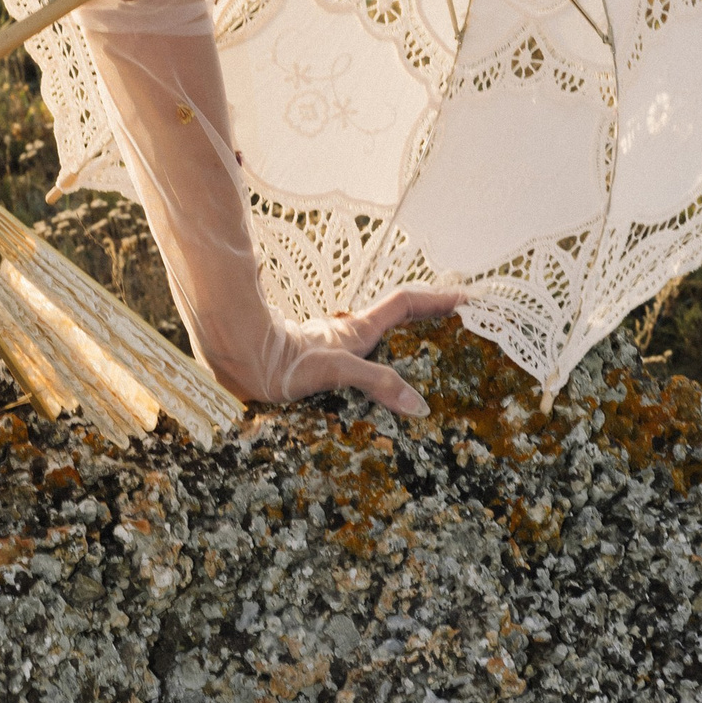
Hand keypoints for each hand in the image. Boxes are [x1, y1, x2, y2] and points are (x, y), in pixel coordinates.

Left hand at [224, 287, 467, 418]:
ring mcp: (331, 351)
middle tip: (458, 326)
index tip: (467, 297)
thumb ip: (377, 383)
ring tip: (431, 359)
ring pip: (376, 341)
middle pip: (395, 319)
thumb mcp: (335, 370)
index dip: (436, 298)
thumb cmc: (280, 363)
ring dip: (402, 342)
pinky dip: (376, 370)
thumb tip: (419, 406)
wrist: (234, 363)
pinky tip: (379, 391)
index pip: (404, 305)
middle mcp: (347, 338)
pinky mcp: (316, 368)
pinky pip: (357, 365)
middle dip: (427, 318)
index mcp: (357, 331)